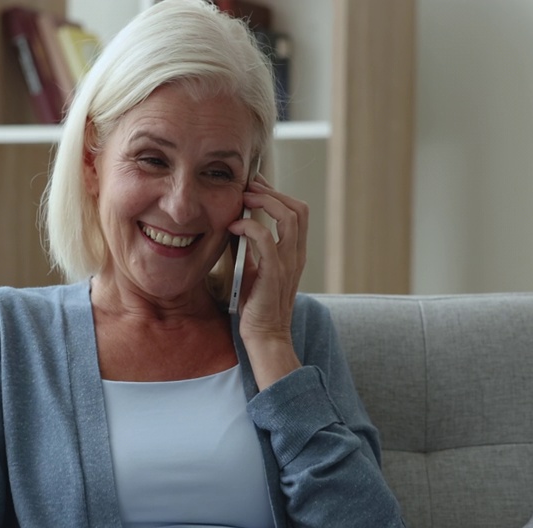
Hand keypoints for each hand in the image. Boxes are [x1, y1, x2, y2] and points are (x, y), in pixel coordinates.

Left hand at [229, 175, 308, 387]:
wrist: (265, 335)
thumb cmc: (257, 304)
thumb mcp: (255, 268)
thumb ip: (251, 247)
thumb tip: (235, 223)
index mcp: (295, 252)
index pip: (297, 212)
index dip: (278, 194)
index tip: (255, 187)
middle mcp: (296, 255)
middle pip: (298, 209)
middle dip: (272, 192)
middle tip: (248, 187)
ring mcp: (288, 264)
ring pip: (289, 218)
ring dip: (264, 201)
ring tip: (243, 199)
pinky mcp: (274, 274)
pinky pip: (266, 239)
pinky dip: (249, 226)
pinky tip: (234, 226)